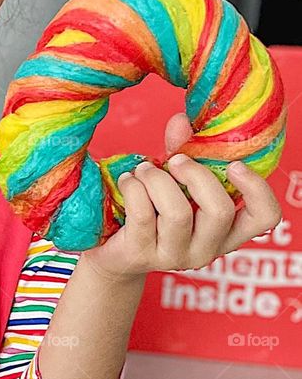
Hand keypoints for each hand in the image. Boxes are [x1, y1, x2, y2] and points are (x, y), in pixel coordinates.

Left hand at [81, 110, 283, 282]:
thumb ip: (183, 151)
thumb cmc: (154, 210)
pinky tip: (127, 180)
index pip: (264, 218)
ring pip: (178, 213)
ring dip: (157, 179)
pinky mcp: (141, 254)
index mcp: (227, 231)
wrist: (115, 251)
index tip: (235, 165)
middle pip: (219, 211)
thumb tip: (181, 121)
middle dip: (196, 175)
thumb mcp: (175, 181)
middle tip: (176, 160)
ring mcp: (174, 256)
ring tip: (143, 169)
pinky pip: (142, 214)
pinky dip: (133, 187)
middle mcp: (207, 249)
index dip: (257, 190)